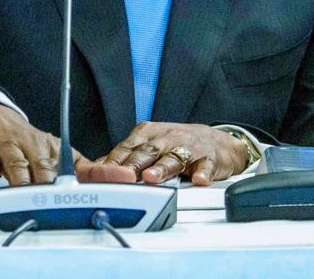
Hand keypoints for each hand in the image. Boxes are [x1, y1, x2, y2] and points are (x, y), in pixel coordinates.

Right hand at [0, 98, 131, 188]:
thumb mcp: (46, 145)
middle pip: (42, 166)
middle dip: (48, 185)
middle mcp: (29, 145)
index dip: (71, 180)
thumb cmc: (20, 137)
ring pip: (17, 166)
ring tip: (26, 201)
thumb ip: (71, 163)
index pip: (64, 163)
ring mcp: (5, 148)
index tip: (78, 194)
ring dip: (23, 184)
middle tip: (52, 204)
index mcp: (47, 145)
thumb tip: (99, 178)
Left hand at [99, 121, 249, 185]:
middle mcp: (167, 139)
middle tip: (119, 178)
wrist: (218, 141)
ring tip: (151, 178)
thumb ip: (124, 157)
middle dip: (132, 165)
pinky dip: (202, 173)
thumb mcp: (149, 144)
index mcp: (149, 134)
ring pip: (173, 158)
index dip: (112, 164)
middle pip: (147, 152)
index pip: (126, 148)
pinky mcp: (209, 159)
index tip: (98, 177)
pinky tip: (199, 179)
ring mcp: (189, 148)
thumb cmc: (178, 144)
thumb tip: (95, 170)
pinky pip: (205, 166)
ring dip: (162, 168)